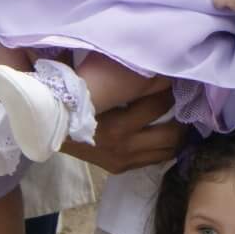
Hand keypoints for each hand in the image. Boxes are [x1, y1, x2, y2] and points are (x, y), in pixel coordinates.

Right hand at [62, 76, 193, 175]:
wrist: (50, 129)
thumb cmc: (74, 100)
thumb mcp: (99, 86)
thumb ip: (127, 79)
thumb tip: (156, 65)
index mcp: (116, 125)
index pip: (158, 105)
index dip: (170, 91)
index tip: (175, 80)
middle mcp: (123, 146)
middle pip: (171, 134)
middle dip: (182, 117)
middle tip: (185, 103)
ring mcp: (122, 160)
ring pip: (167, 151)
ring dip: (178, 135)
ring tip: (180, 119)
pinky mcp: (120, 168)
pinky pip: (154, 160)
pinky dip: (164, 147)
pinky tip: (166, 134)